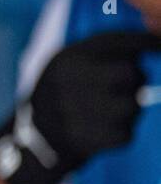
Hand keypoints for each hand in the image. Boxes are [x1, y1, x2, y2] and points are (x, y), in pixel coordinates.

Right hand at [0, 29, 160, 183]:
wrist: (35, 134)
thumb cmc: (66, 88)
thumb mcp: (75, 58)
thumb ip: (112, 45)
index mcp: (66, 58)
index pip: (118, 42)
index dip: (146, 43)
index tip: (160, 45)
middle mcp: (67, 83)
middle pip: (131, 74)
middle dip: (135, 80)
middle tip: (123, 86)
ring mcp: (73, 113)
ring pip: (132, 106)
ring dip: (129, 109)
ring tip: (109, 109)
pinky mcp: (83, 141)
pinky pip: (126, 135)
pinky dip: (121, 133)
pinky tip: (102, 129)